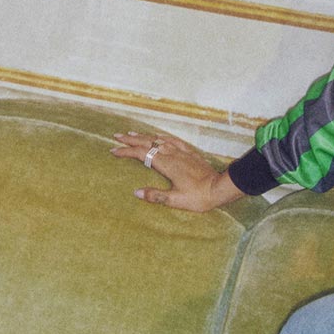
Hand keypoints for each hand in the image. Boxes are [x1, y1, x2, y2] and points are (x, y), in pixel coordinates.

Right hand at [109, 131, 243, 211]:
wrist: (220, 188)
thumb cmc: (199, 196)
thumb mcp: (175, 200)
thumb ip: (155, 196)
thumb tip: (136, 192)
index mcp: (167, 164)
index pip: (141, 154)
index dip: (126, 152)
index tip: (113, 151)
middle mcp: (173, 154)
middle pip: (148, 142)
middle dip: (131, 139)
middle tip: (117, 136)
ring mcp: (182, 152)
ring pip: (159, 139)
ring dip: (145, 136)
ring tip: (133, 133)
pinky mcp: (190, 153)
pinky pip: (173, 140)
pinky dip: (162, 136)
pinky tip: (159, 136)